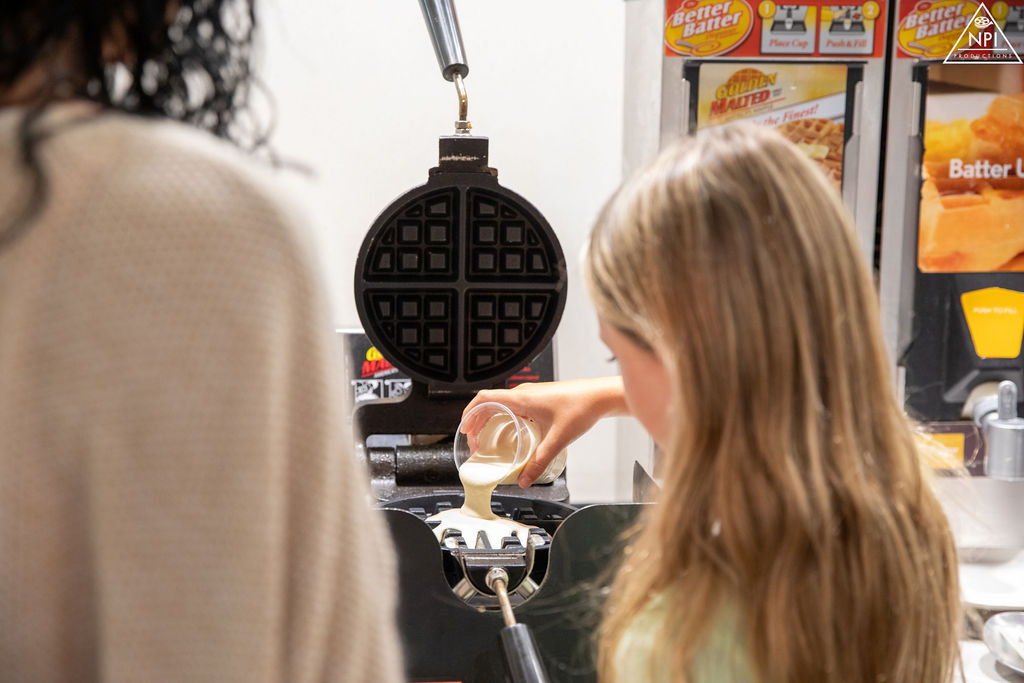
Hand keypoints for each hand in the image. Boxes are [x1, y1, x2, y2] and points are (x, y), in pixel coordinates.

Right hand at [461, 377, 626, 486]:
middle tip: (474, 442)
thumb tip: (524, 480)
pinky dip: (506, 418)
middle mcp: (523, 394)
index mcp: (521, 399)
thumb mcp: (557, 440)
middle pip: (490, 403)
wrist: (601, 396)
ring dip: (491, 420)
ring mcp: (532, 395)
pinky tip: (512, 433)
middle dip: (478, 422)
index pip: (484, 398)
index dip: (469, 413)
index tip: (464, 429)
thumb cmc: (582, 408)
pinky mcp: (540, 399)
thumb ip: (539, 462)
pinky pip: (514, 407)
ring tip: (488, 439)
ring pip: (502, 405)